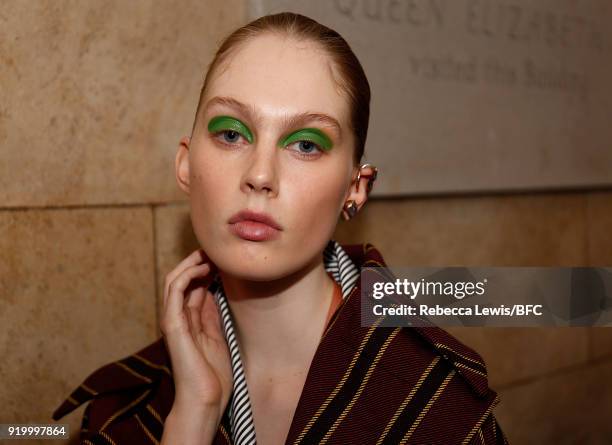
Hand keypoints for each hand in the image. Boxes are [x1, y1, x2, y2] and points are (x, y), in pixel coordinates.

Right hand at [160, 248, 231, 425]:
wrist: (205, 398)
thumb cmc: (213, 374)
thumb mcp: (217, 335)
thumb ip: (212, 314)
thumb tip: (214, 290)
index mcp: (188, 320)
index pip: (192, 285)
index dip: (205, 268)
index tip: (222, 258)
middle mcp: (177, 317)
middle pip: (181, 279)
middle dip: (197, 262)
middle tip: (215, 251)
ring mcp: (172, 320)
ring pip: (174, 280)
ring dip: (191, 263)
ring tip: (208, 254)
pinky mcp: (172, 324)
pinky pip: (174, 291)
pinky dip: (187, 275)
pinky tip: (202, 269)